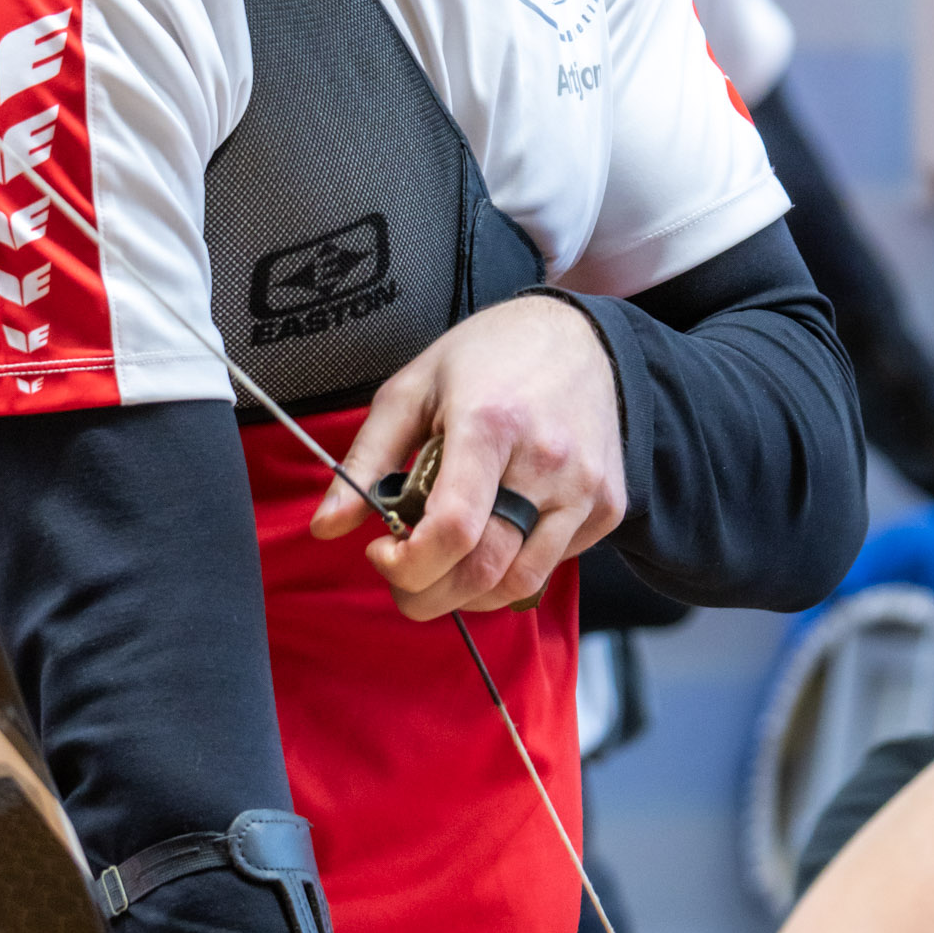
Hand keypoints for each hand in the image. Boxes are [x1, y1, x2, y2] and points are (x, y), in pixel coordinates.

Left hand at [310, 295, 625, 618]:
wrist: (576, 336)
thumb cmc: (486, 358)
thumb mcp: (412, 389)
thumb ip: (365, 459)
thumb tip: (325, 527)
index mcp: (490, 424)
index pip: (452, 530)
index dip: (407, 565)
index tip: (382, 554)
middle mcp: (547, 461)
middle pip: (484, 570)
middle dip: (429, 596)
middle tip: (403, 583)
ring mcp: (586, 487)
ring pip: (521, 582)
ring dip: (471, 596)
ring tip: (444, 570)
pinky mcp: (608, 505)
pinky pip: (554, 566)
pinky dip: (515, 570)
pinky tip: (495, 537)